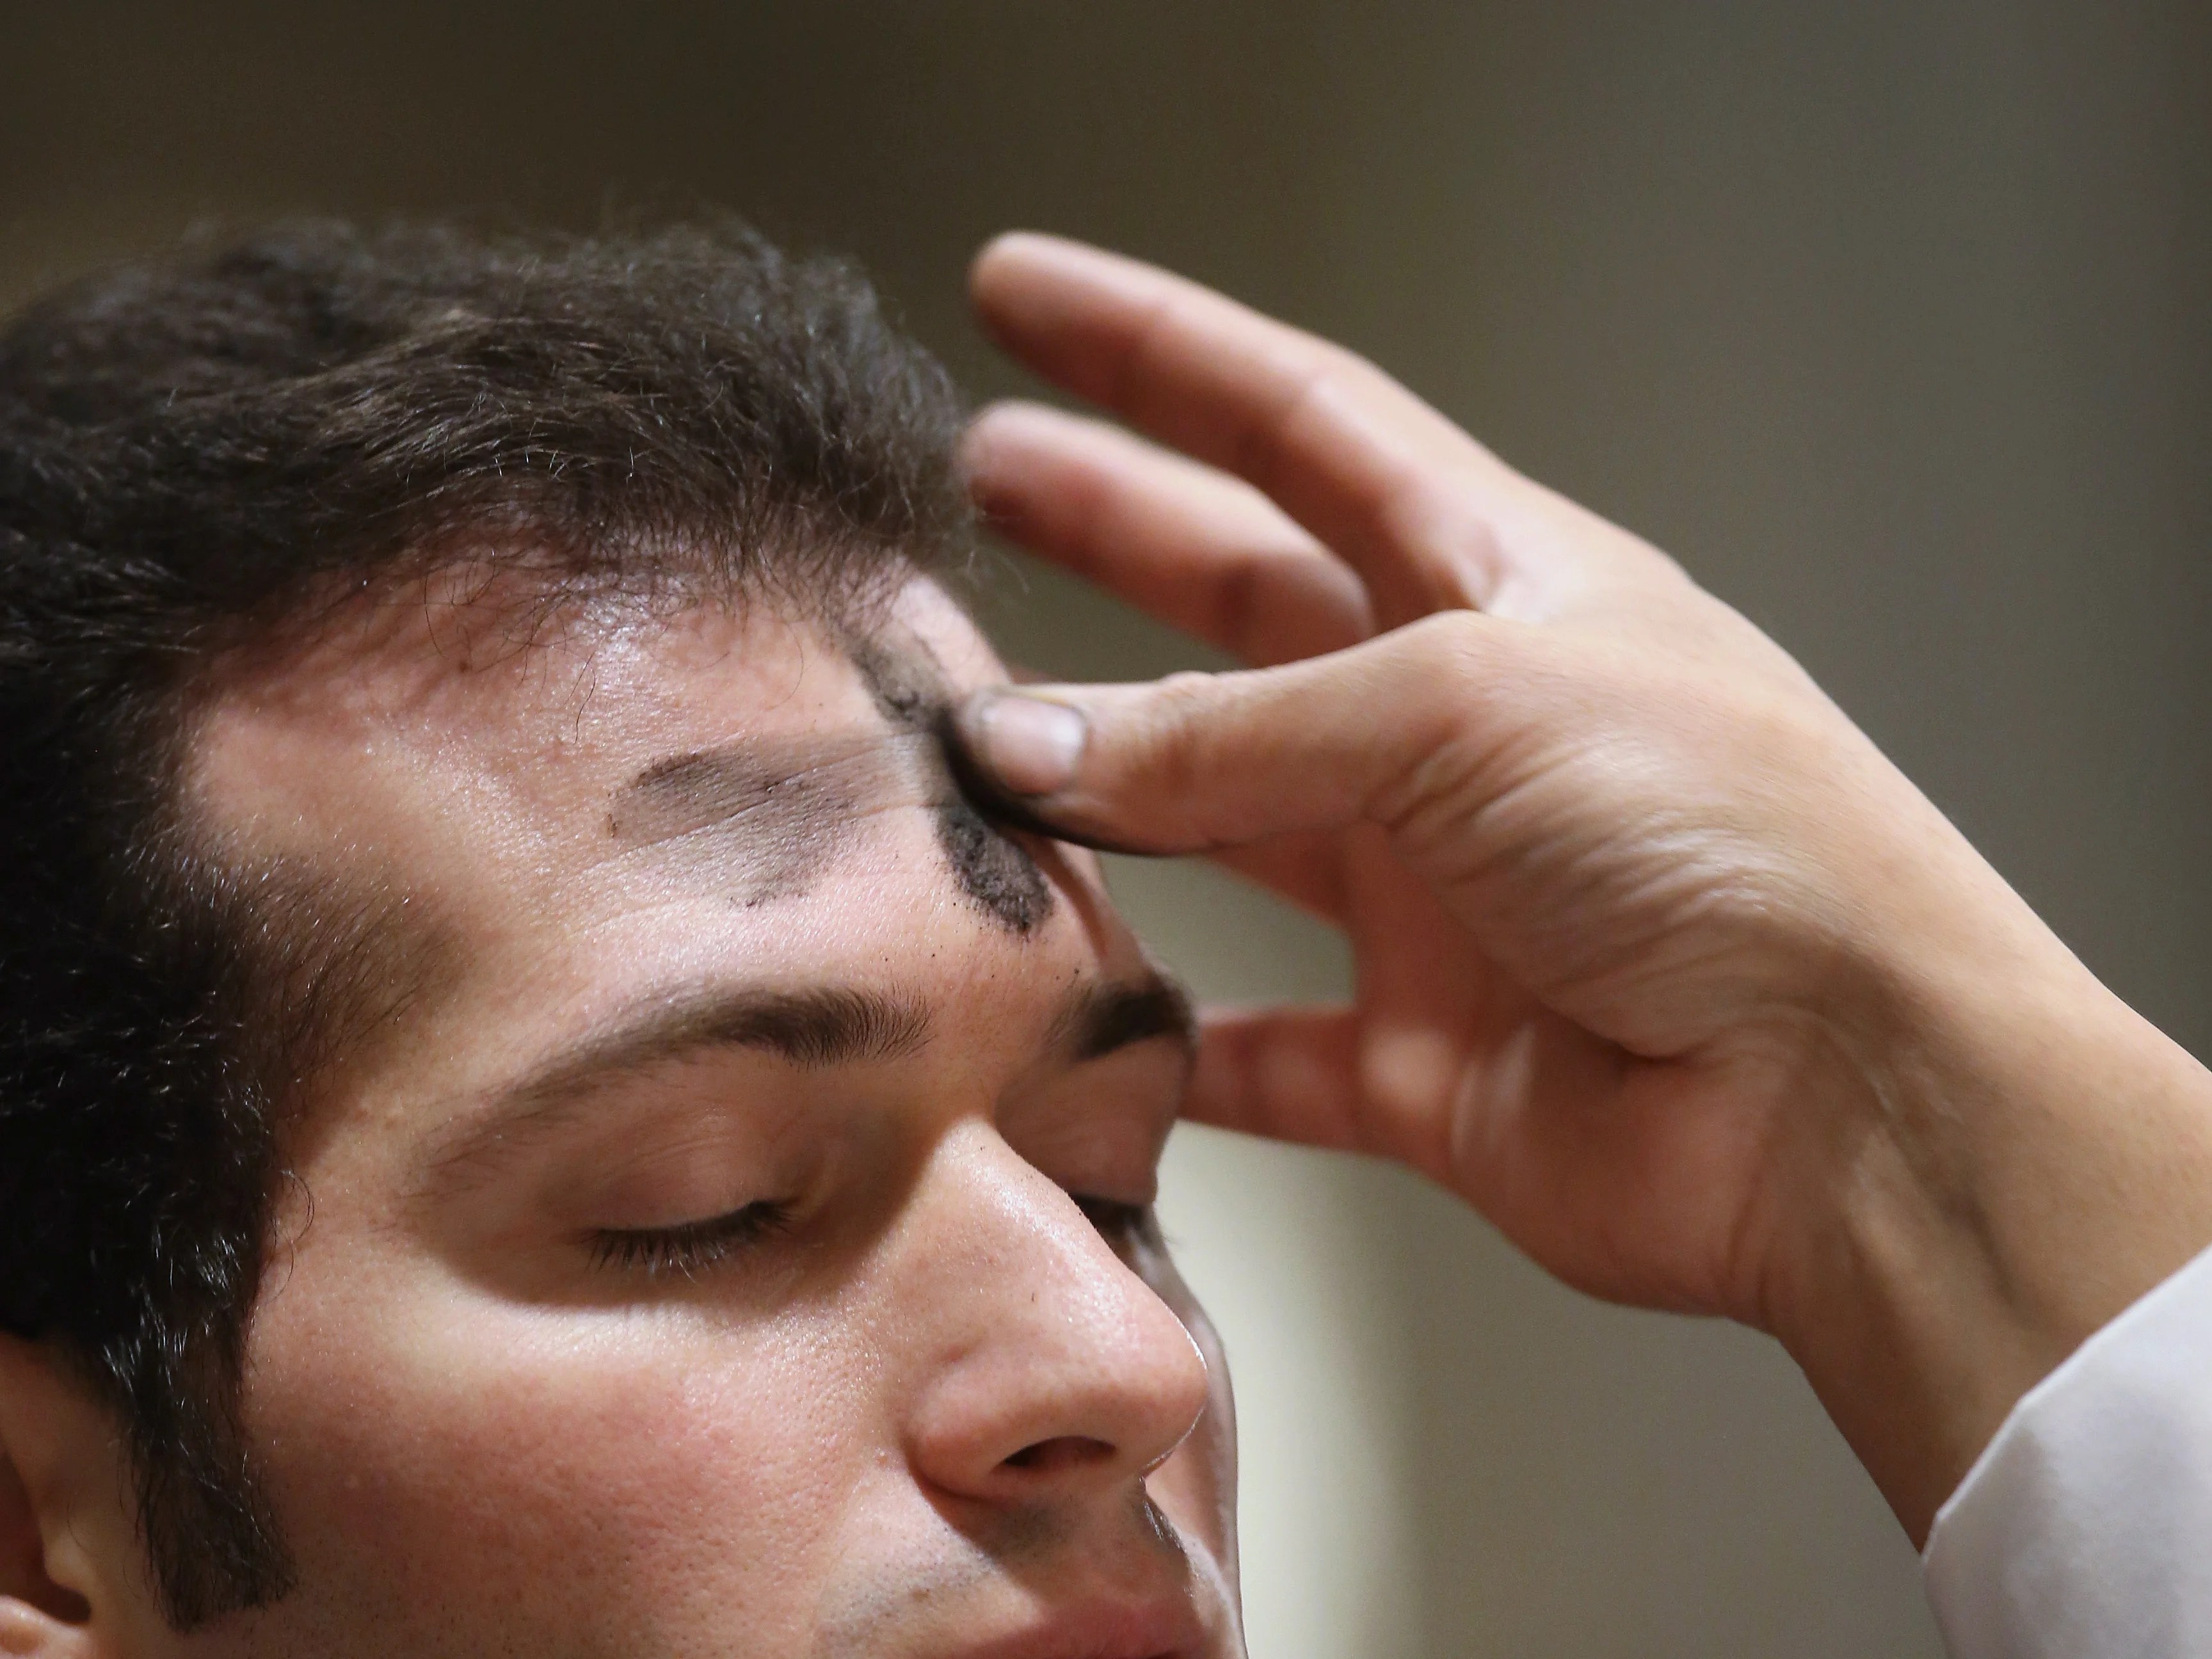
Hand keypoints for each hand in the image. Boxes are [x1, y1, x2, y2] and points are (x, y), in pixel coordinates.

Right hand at [953, 233, 2211, 1539]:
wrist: (1843, 1100)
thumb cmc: (1732, 845)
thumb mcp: (1460, 710)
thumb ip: (1226, 731)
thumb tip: (1021, 743)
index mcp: (1501, 589)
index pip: (1298, 427)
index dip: (1154, 355)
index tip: (1023, 296)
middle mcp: (1458, 729)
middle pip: (1238, 600)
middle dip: (1103, 532)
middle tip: (972, 486)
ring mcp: (1435, 894)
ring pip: (1219, 819)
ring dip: (1094, 788)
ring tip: (957, 746)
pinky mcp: (1418, 1057)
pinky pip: (1255, 1045)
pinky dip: (1165, 1040)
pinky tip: (1073, 1014)